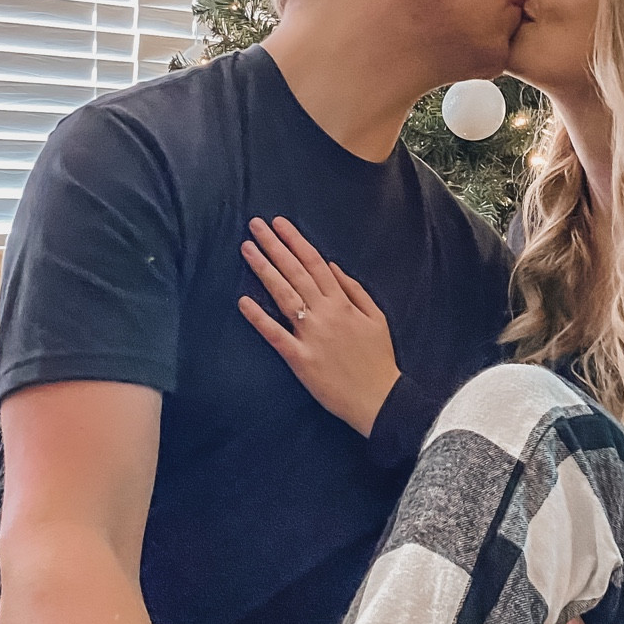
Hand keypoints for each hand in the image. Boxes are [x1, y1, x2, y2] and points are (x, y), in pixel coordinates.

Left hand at [240, 217, 400, 437]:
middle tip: (254, 225)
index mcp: (342, 303)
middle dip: (274, 246)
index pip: (315, 263)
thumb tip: (332, 266)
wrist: (380, 399)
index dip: (295, 241)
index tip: (279, 223)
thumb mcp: (376, 318)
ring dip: (264, 270)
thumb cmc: (378, 360)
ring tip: (247, 249)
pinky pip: (276, 335)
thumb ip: (355, 290)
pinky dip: (259, 318)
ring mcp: (311, 335)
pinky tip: (243, 301)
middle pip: (295, 272)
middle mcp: (325, 313)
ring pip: (284, 295)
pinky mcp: (300, 359)